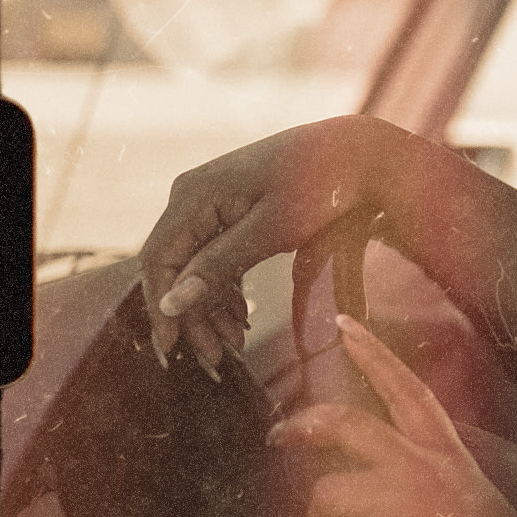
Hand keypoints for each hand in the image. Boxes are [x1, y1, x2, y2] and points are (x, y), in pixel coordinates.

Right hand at [137, 115, 404, 376]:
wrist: (359, 153)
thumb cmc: (319, 185)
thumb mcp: (271, 231)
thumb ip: (219, 265)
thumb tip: (172, 302)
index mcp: (193, 195)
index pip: (157, 260)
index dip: (160, 308)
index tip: (172, 351)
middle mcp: (192, 196)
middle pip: (174, 267)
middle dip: (190, 317)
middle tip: (214, 363)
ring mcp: (211, 202)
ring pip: (195, 266)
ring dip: (209, 309)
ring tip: (233, 348)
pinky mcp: (232, 211)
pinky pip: (215, 256)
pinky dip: (225, 289)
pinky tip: (240, 320)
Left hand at [269, 314, 516, 516]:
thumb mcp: (475, 506)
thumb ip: (434, 487)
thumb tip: (384, 497)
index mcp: (449, 457)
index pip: (409, 391)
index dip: (375, 356)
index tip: (346, 327)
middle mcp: (422, 466)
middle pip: (346, 423)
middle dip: (304, 425)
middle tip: (281, 434)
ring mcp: (399, 499)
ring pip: (327, 496)